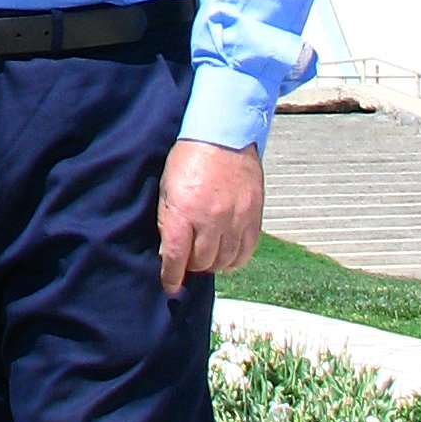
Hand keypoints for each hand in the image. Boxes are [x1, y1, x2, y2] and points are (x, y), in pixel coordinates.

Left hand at [157, 138, 263, 295]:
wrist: (223, 135)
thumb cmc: (189, 158)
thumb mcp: (166, 188)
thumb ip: (167, 221)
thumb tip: (169, 251)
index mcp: (183, 211)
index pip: (176, 257)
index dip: (171, 277)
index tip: (170, 286)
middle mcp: (210, 219)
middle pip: (201, 262)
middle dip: (191, 267)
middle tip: (188, 262)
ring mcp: (235, 219)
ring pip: (224, 261)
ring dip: (213, 264)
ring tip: (206, 257)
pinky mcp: (253, 216)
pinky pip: (246, 252)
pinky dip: (235, 259)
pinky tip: (227, 255)